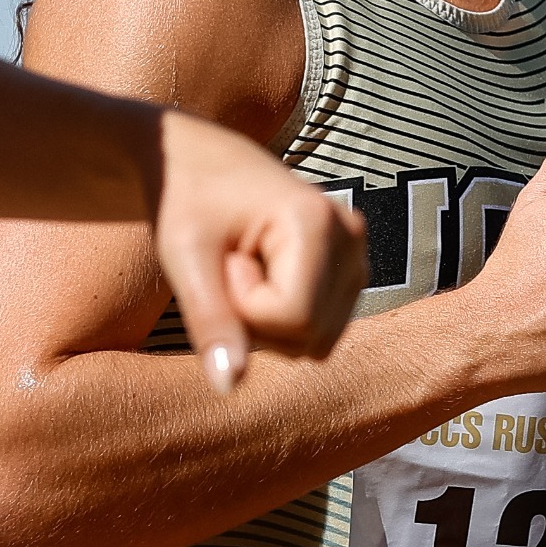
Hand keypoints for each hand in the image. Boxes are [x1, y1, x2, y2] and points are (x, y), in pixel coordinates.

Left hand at [155, 111, 366, 389]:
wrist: (199, 161)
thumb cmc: (186, 198)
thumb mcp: (186, 258)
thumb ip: (212, 322)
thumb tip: (229, 385)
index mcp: (319, 223)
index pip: (293, 318)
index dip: (243, 307)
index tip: (226, 259)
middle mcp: (352, 237)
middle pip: (310, 336)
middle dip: (257, 320)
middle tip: (232, 264)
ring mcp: (358, 254)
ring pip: (317, 342)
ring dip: (269, 324)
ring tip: (247, 267)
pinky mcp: (351, 269)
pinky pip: (320, 332)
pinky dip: (284, 320)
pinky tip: (264, 276)